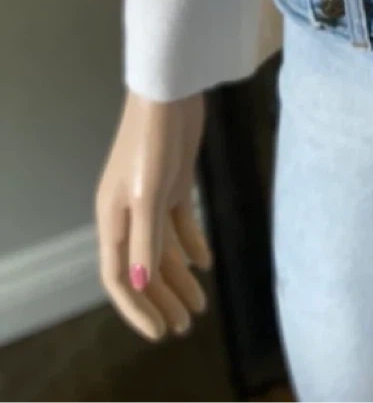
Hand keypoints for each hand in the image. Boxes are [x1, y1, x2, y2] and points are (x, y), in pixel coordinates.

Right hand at [95, 89, 211, 340]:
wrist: (170, 93)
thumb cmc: (154, 141)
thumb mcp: (150, 193)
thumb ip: (148, 238)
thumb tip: (142, 284)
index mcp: (113, 220)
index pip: (120, 277)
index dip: (138, 308)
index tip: (160, 331)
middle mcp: (128, 214)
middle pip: (144, 269)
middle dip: (163, 300)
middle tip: (186, 326)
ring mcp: (152, 198)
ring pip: (164, 250)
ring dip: (180, 278)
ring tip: (201, 305)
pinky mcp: (173, 183)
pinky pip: (180, 225)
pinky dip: (192, 244)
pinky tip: (207, 263)